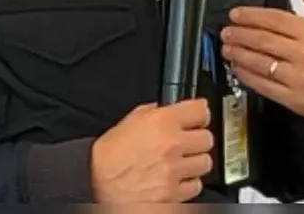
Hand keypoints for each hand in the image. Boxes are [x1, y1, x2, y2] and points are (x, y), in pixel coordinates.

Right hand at [90, 99, 213, 202]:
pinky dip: (188, 183)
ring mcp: (174, 171)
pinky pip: (195, 186)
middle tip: (187, 143)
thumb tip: (175, 109)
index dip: (200, 114)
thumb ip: (156, 112)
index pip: (200, 111)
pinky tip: (175, 178)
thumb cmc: (109, 156)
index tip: (198, 118)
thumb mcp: (130, 121)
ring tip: (180, 162)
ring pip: (205, 163)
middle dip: (197, 140)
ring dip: (194, 163)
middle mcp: (171, 145)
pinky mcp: (174, 193)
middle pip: (207, 139)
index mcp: (161, 122)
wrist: (95, 182)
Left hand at [221, 0, 303, 121]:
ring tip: (227, 48)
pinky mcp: (293, 97)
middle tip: (227, 31)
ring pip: (261, 62)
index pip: (276, 19)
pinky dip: (247, 76)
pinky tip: (238, 69)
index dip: (252, 15)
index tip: (236, 14)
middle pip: (264, 40)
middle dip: (240, 34)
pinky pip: (264, 85)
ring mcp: (298, 77)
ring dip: (239, 54)